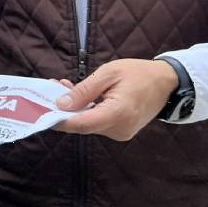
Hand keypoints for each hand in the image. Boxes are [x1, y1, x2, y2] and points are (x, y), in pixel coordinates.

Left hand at [53, 58, 178, 140]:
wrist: (167, 83)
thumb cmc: (138, 73)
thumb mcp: (108, 73)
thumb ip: (84, 90)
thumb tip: (61, 104)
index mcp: (118, 114)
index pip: (81, 124)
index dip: (59, 119)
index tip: (40, 111)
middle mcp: (119, 129)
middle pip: (82, 124)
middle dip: (64, 109)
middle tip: (51, 87)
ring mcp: (121, 133)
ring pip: (88, 124)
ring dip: (74, 108)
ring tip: (64, 86)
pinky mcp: (120, 131)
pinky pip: (97, 123)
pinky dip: (86, 111)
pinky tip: (79, 96)